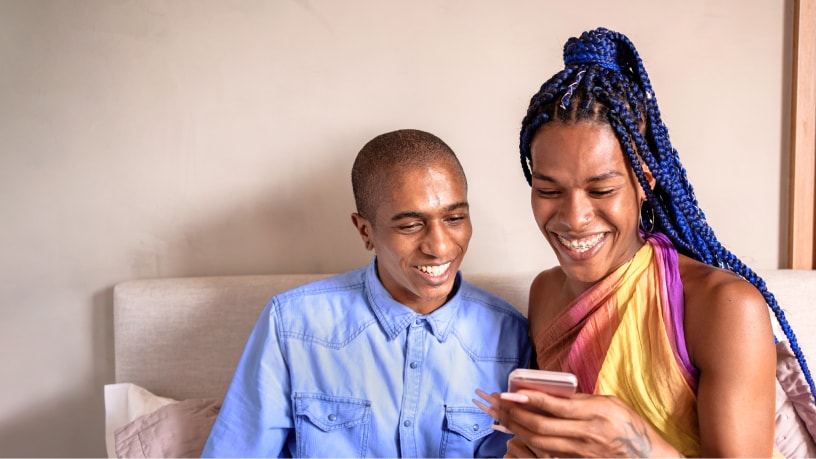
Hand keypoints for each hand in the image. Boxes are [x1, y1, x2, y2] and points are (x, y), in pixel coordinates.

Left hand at [475, 389, 680, 457]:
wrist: (648, 458)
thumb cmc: (631, 426)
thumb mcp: (610, 403)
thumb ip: (581, 399)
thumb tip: (550, 392)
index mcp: (596, 413)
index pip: (555, 406)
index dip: (530, 399)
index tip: (511, 393)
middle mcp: (587, 434)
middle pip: (542, 427)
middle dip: (516, 416)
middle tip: (499, 406)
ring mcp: (582, 452)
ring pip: (540, 443)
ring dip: (518, 430)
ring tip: (503, 418)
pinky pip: (549, 454)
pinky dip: (530, 444)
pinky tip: (519, 434)